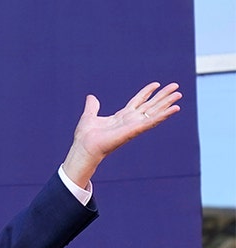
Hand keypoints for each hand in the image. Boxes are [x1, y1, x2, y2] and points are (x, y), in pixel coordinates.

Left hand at [62, 82, 180, 188]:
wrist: (84, 147)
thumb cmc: (85, 136)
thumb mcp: (89, 116)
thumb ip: (92, 107)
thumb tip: (91, 97)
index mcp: (121, 116)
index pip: (137, 102)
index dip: (146, 92)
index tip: (156, 84)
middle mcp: (130, 120)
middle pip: (150, 105)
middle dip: (163, 96)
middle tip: (176, 87)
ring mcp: (134, 125)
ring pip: (155, 112)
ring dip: (167, 104)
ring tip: (179, 95)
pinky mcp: (135, 130)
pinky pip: (152, 121)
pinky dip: (164, 115)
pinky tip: (175, 109)